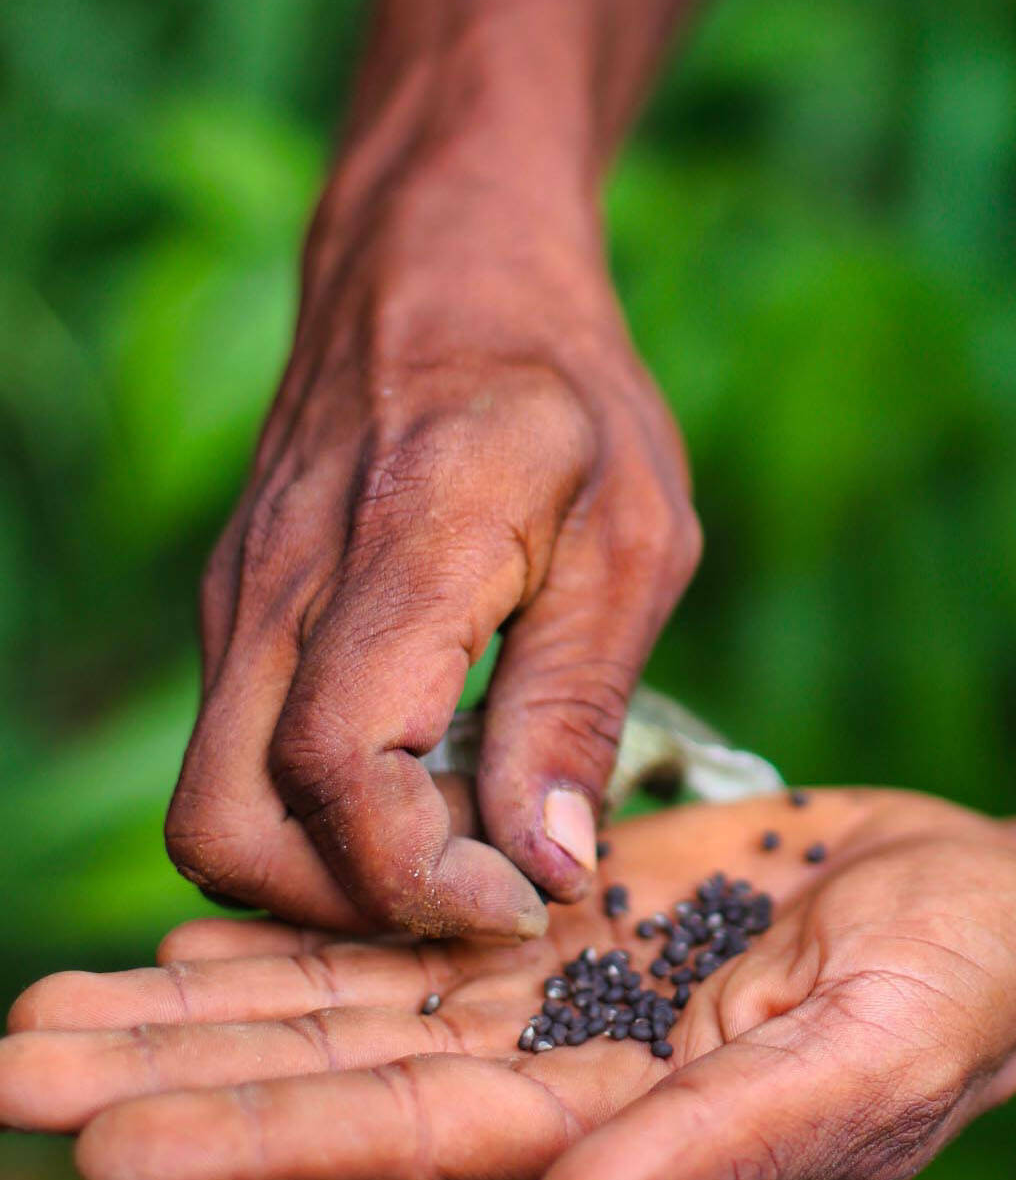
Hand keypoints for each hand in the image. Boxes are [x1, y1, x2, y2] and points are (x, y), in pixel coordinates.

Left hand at [0, 790, 1015, 1179]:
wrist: (997, 910)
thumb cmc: (961, 995)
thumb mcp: (866, 1065)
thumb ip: (715, 1148)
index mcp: (617, 1130)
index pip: (405, 1139)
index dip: (259, 1137)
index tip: (100, 1141)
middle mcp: (558, 1076)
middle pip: (338, 1077)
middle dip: (178, 1076)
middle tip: (11, 1065)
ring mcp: (559, 993)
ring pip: (355, 1001)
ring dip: (208, 1007)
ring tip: (55, 1006)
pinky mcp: (577, 914)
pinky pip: (422, 926)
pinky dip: (312, 936)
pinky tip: (207, 934)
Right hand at [165, 148, 699, 938]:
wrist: (440, 270)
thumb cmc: (565, 394)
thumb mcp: (633, 539)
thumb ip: (578, 703)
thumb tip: (550, 866)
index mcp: (399, 554)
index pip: (338, 771)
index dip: (421, 876)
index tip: (525, 897)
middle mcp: (278, 591)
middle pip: (230, 831)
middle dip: (356, 909)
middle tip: (490, 891)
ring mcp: (237, 605)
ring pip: (218, 809)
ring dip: (331, 873)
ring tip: (465, 849)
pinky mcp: (238, 616)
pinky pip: (240, 759)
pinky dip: (319, 816)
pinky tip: (427, 788)